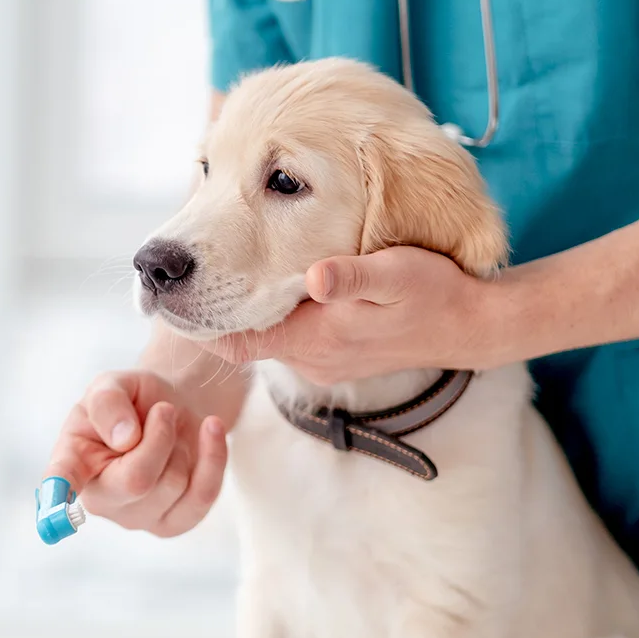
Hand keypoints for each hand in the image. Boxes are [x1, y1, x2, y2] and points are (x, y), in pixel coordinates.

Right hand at [43, 371, 228, 536]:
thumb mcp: (114, 384)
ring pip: (174, 484)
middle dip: (160, 436)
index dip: (58, 494)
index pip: (62, 479)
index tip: (54, 507)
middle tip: (163, 409)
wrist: (173, 409)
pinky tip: (210, 430)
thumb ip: (108, 403)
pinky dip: (213, 457)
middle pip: (137, 480)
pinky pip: (203, 495)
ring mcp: (137, 517)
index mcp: (73, 460)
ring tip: (172, 423)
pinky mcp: (174, 523)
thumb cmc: (134, 399)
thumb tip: (124, 439)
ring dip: (182, 442)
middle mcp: (99, 498)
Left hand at [200, 247, 502, 384]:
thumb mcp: (395, 275)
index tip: (168, 297)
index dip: (198, 323)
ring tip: (217, 276)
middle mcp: (308, 358)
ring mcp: (321, 361)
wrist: (470, 327)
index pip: (234, 341)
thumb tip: (318, 278)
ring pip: (264, 340)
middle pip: (242, 342)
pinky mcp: (335, 356)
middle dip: (214, 314)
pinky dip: (271, 318)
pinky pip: (288, 340)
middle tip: (183, 278)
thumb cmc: (432, 294)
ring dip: (243, 315)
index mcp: (311, 339)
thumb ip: (353, 278)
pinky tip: (270, 288)